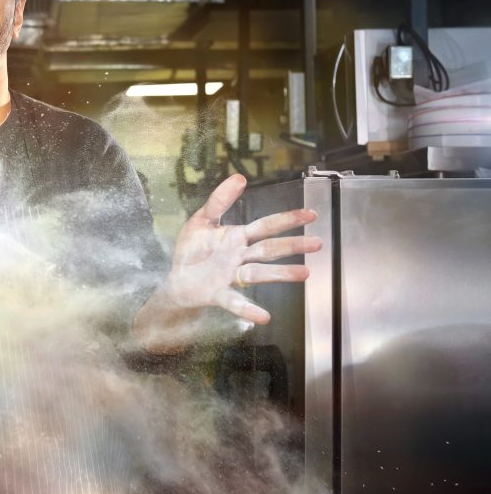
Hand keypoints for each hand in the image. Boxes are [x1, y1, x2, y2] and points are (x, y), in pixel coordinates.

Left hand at [158, 174, 320, 324]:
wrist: (176, 279)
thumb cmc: (193, 250)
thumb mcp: (202, 220)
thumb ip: (219, 201)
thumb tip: (240, 177)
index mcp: (237, 237)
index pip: (266, 226)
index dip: (286, 219)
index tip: (310, 214)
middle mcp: (240, 257)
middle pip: (269, 249)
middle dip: (292, 245)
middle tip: (317, 243)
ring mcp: (231, 276)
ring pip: (259, 274)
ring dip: (281, 274)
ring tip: (304, 273)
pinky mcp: (218, 294)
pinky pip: (235, 302)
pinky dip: (248, 309)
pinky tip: (264, 316)